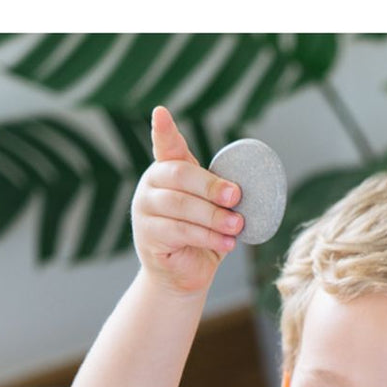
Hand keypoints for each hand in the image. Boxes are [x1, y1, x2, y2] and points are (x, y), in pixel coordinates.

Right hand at [130, 106, 242, 296]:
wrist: (185, 274)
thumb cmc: (203, 235)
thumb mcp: (213, 209)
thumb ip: (221, 193)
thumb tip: (242, 189)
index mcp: (168, 171)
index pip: (165, 146)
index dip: (163, 130)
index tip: (161, 113)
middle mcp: (151, 185)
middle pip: (180, 177)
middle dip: (212, 186)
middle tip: (237, 197)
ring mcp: (144, 210)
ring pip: (181, 206)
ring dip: (214, 216)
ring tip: (237, 226)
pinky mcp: (147, 236)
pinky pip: (180, 232)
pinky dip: (208, 237)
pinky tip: (227, 243)